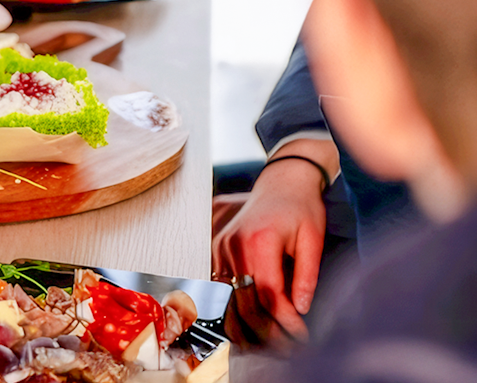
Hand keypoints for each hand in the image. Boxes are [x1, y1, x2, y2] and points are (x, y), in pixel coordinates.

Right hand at [211, 140, 334, 346]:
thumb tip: (300, 309)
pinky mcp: (217, 251)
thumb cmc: (301, 208)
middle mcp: (234, 245)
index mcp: (259, 240)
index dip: (284, 320)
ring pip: (229, 298)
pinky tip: (250, 324)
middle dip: (267, 330)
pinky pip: (223, 288)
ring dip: (248, 324)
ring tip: (269, 343)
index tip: (301, 336)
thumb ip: (307, 275)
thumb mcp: (313, 239)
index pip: (268, 293)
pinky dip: (235, 309)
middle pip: (244, 301)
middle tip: (289, 348)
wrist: (282, 183)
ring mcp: (221, 248)